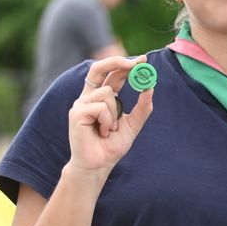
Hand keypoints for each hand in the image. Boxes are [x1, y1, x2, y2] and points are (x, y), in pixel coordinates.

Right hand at [67, 56, 153, 174]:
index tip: (143, 60)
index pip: (113, 74)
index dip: (127, 65)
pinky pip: (101, 107)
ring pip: (108, 93)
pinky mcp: (76, 113)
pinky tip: (103, 132)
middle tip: (136, 63)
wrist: (99, 165)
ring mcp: (81, 104)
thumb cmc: (112, 146)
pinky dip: (108, 121)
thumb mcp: (133, 125)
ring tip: (110, 129)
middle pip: (99, 68)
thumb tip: (150, 87)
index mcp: (101, 98)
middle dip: (118, 62)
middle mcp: (89, 97)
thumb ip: (142, 108)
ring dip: (116, 113)